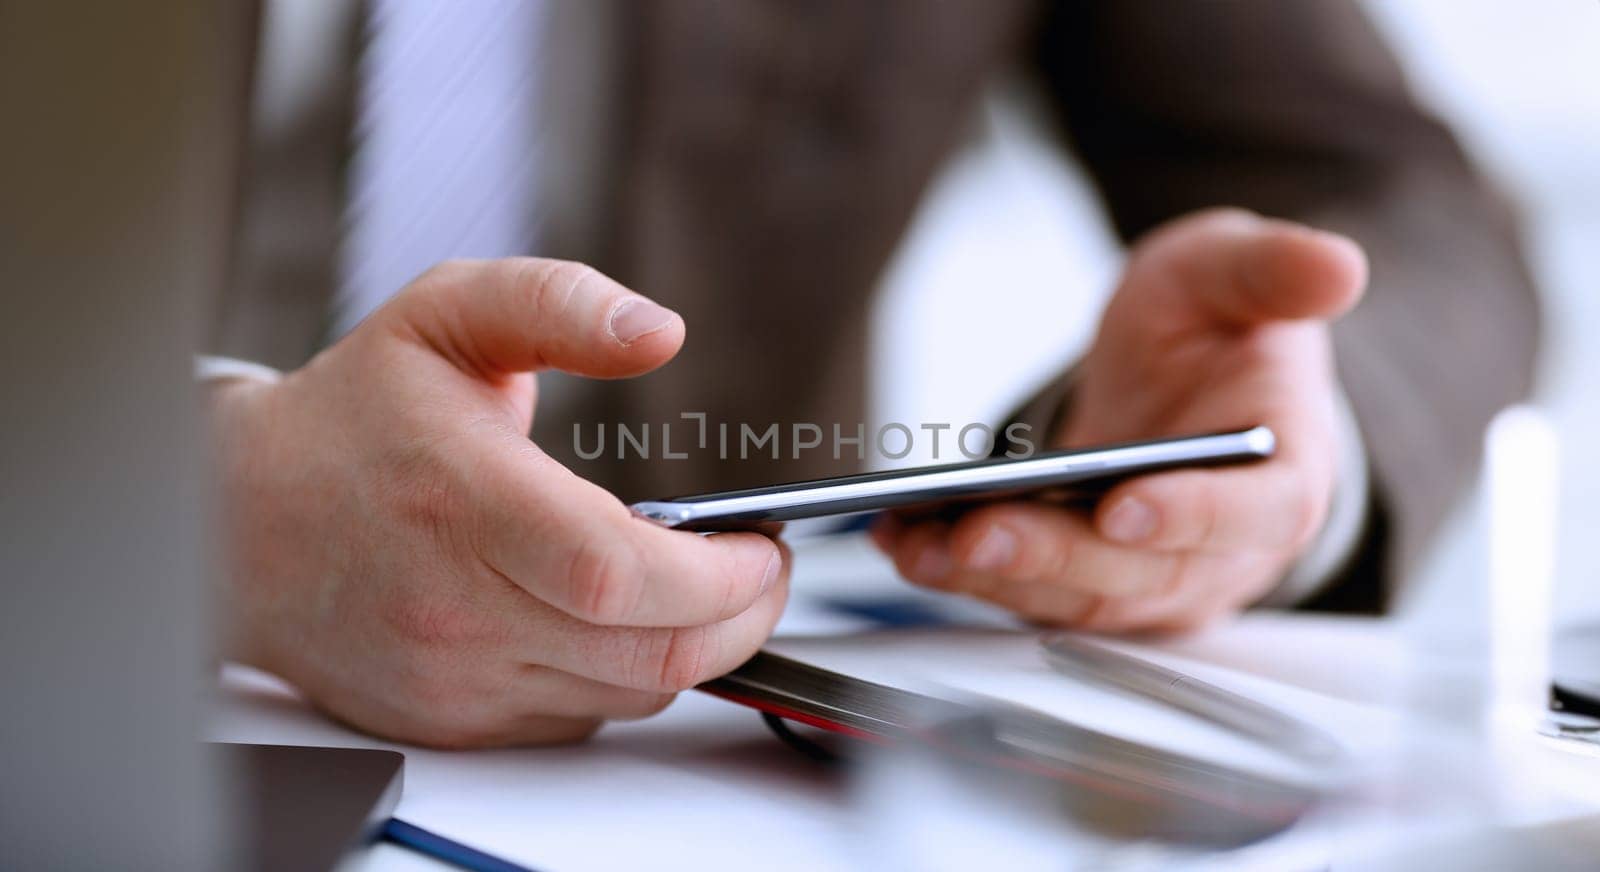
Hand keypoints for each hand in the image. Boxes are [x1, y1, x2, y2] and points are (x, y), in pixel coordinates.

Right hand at [212, 259, 788, 747]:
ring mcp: (455, 676)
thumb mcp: (449, 314)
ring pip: (628, 693)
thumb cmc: (351, 419)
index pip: (618, 571)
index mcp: (465, 503)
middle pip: (648, 654)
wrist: (237, 523)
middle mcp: (458, 608)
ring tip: (704, 587)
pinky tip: (620, 620)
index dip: (718, 573)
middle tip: (760, 571)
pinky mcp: (452, 718)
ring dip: (694, 648)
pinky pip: (581, 717)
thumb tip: (659, 331)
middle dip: (739, 618)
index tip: (761, 544)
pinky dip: (626, 675)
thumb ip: (560, 304)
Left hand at [873, 209, 1365, 631]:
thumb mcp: (1238, 276)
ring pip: (1074, 602)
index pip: (1251, 513)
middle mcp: (1221, 551)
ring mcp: (1152, 581)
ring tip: (915, 542)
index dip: (1191, 517)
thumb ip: (1276, 273)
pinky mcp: (1089, 588)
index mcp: (1283, 477)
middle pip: (1141, 578)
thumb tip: (1337, 266)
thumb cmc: (1218, 330)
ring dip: (991, 579)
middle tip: (977, 531)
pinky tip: (900, 539)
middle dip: (1053, 560)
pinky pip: (1027, 595)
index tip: (1123, 509)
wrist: (1188, 380)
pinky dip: (961, 573)